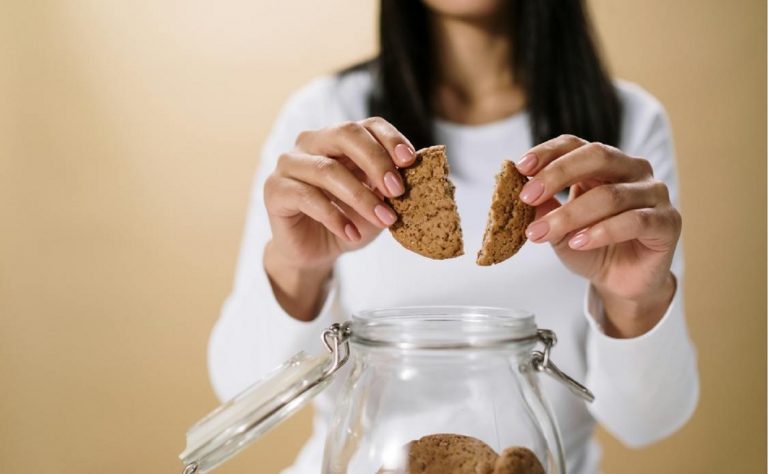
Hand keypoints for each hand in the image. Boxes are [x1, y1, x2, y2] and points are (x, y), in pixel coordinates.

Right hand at [263, 117, 415, 318]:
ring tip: (383, 220)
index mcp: (340, 139)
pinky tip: (352, 234)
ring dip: (361, 197)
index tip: (410, 161)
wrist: (315, 251)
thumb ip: (390, 185)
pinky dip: (335, 217)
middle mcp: (312, 142)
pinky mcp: (275, 189)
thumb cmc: (348, 219)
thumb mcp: (378, 201)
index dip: (390, 139)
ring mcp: (289, 164)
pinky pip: (307, 197)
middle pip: (345, 134)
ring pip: (328, 169)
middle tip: (398, 191)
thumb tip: (415, 173)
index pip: (368, 125)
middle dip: (376, 161)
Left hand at [516, 135, 680, 337]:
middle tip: (527, 196)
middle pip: (597, 157)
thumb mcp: (558, 229)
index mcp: (605, 164)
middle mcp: (633, 170)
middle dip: (557, 175)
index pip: (575, 145)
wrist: (621, 283)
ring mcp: (654, 193)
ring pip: (611, 195)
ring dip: (570, 215)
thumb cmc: (590, 248)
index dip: (547, 153)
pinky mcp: (667, 222)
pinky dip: (602, 231)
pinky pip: (634, 220)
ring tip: (542, 233)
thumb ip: (543, 210)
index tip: (520, 167)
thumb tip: (518, 191)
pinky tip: (578, 242)